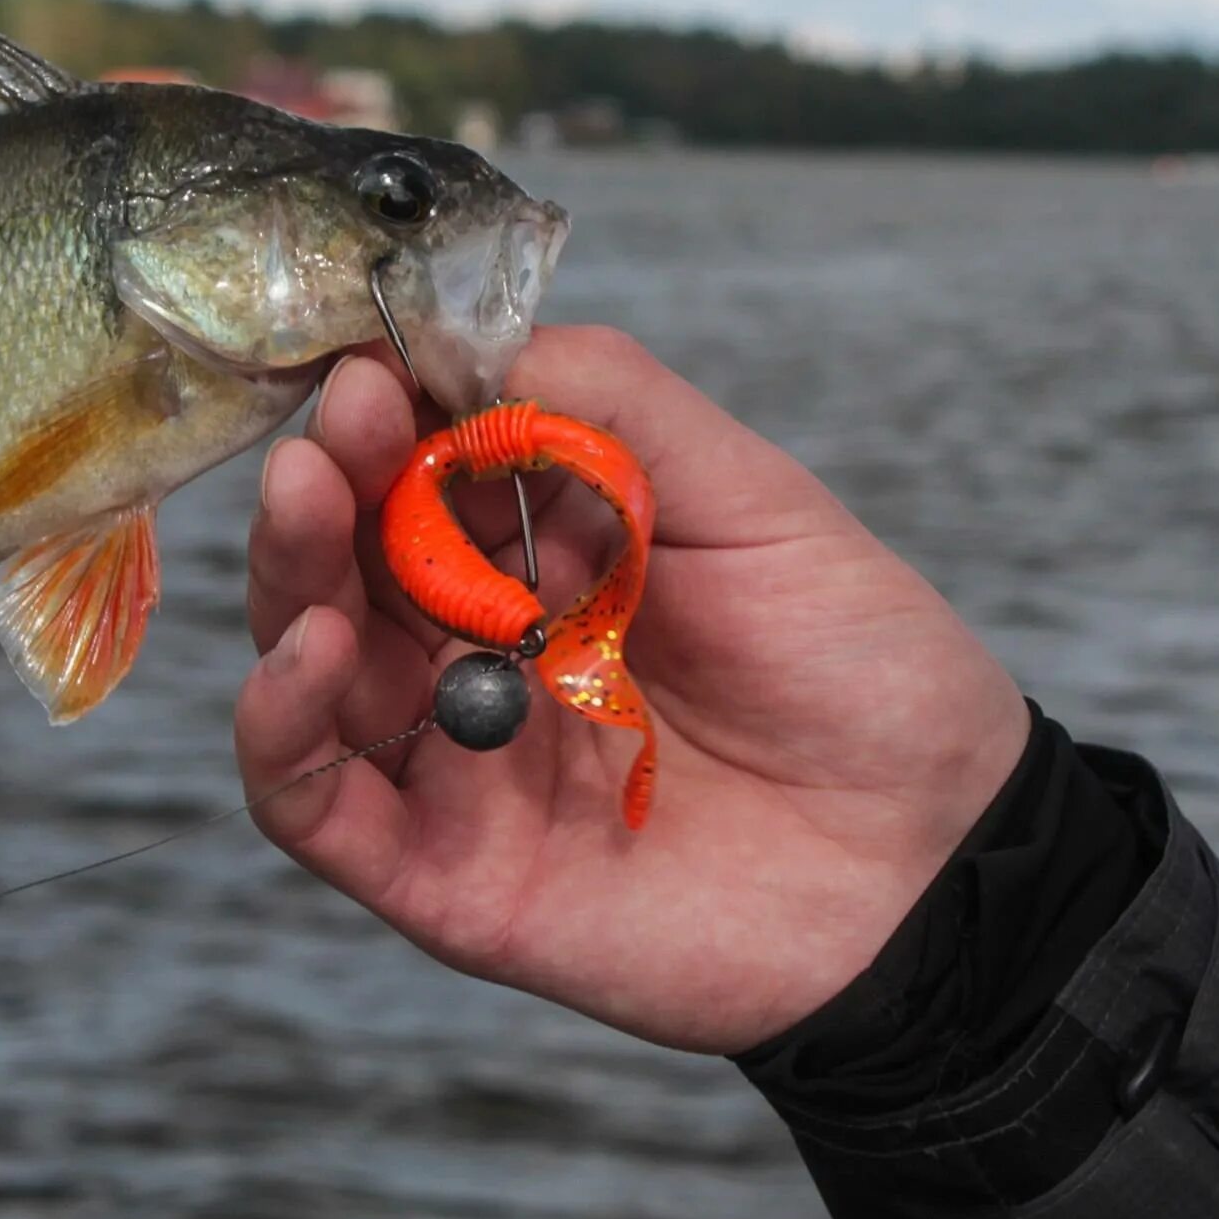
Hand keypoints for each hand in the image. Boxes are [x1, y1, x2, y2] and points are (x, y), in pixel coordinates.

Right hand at [236, 327, 1029, 1053]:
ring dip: (288, 579)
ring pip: (309, 667)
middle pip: (344, 564)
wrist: (940, 864)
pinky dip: (278, 727)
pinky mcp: (443, 875)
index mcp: (540, 562)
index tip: (377, 362)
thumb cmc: (862, 672)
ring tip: (310, 505)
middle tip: (332, 431)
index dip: (387, 414)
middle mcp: (478, 654)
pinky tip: (311, 652)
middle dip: (325, 485)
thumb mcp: (752, 496)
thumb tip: (476, 343)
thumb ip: (614, 409)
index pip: (416, 473)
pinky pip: (314, 806)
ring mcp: (455, 764)